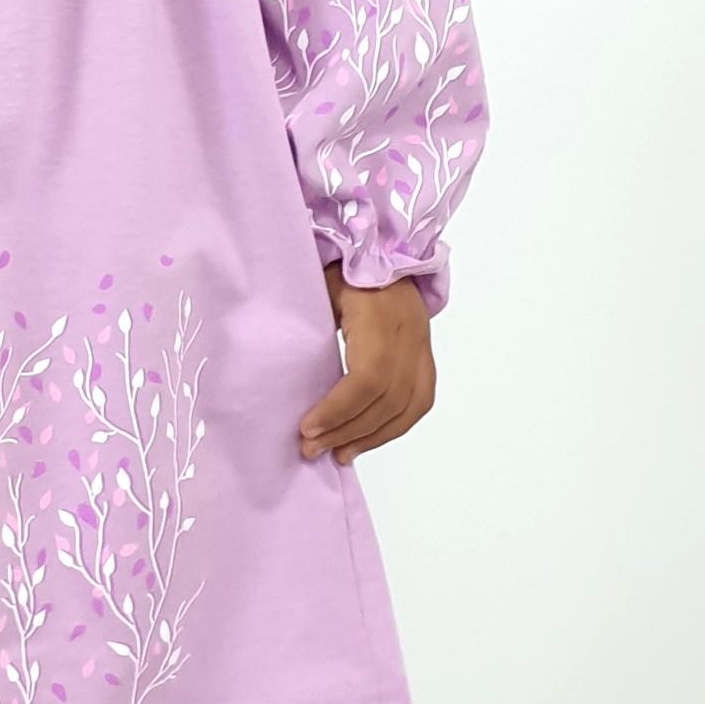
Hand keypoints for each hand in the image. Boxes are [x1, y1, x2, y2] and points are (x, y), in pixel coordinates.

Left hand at [299, 260, 436, 464]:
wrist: (380, 248)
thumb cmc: (341, 267)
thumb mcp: (319, 285)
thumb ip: (306, 326)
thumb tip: (278, 375)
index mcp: (379, 313)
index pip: (367, 376)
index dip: (339, 409)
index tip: (307, 428)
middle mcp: (408, 331)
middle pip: (388, 398)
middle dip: (348, 430)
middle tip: (311, 449)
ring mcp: (422, 344)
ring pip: (409, 406)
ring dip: (371, 436)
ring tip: (337, 455)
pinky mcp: (426, 354)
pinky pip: (421, 400)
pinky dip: (394, 428)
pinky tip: (366, 441)